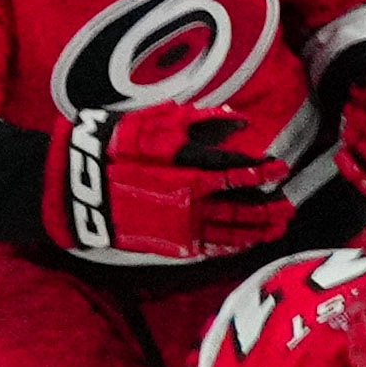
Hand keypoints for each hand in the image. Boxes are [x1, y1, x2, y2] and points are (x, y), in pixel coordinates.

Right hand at [44, 100, 290, 259]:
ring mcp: (180, 227)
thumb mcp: (152, 124)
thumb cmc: (113, 148)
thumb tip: (237, 119)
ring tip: (277, 228)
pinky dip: (231, 245)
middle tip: (288, 205)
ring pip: (230, 233)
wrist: (77, 187)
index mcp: (187, 171)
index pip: (236, 172)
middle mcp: (189, 203)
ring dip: (257, 231)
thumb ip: (199, 123)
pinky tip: (246, 243)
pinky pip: (209, 247)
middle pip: (241, 209)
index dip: (261, 171)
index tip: (279, 167)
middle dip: (268, 209)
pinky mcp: (168, 243)